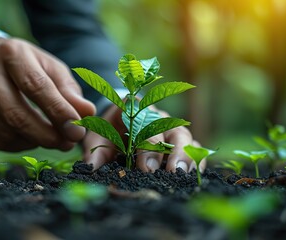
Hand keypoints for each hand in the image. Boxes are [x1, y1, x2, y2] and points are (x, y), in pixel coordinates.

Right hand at [0, 38, 94, 151]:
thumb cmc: (26, 67)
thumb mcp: (50, 69)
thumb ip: (69, 91)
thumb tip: (87, 113)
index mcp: (11, 53)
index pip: (36, 86)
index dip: (58, 112)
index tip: (77, 131)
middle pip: (17, 115)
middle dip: (48, 135)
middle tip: (68, 143)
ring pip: (7, 133)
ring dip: (36, 142)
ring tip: (52, 138)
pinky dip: (20, 145)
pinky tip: (30, 137)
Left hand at [83, 105, 205, 172]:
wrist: (115, 124)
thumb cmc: (106, 132)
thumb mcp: (97, 140)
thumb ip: (95, 154)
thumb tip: (90, 170)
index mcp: (134, 110)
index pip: (144, 123)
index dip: (146, 144)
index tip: (145, 166)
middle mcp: (156, 116)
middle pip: (170, 129)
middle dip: (171, 151)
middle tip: (170, 172)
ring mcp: (170, 127)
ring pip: (185, 137)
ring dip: (187, 156)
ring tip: (183, 175)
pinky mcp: (180, 141)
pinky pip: (194, 147)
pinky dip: (196, 160)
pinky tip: (193, 175)